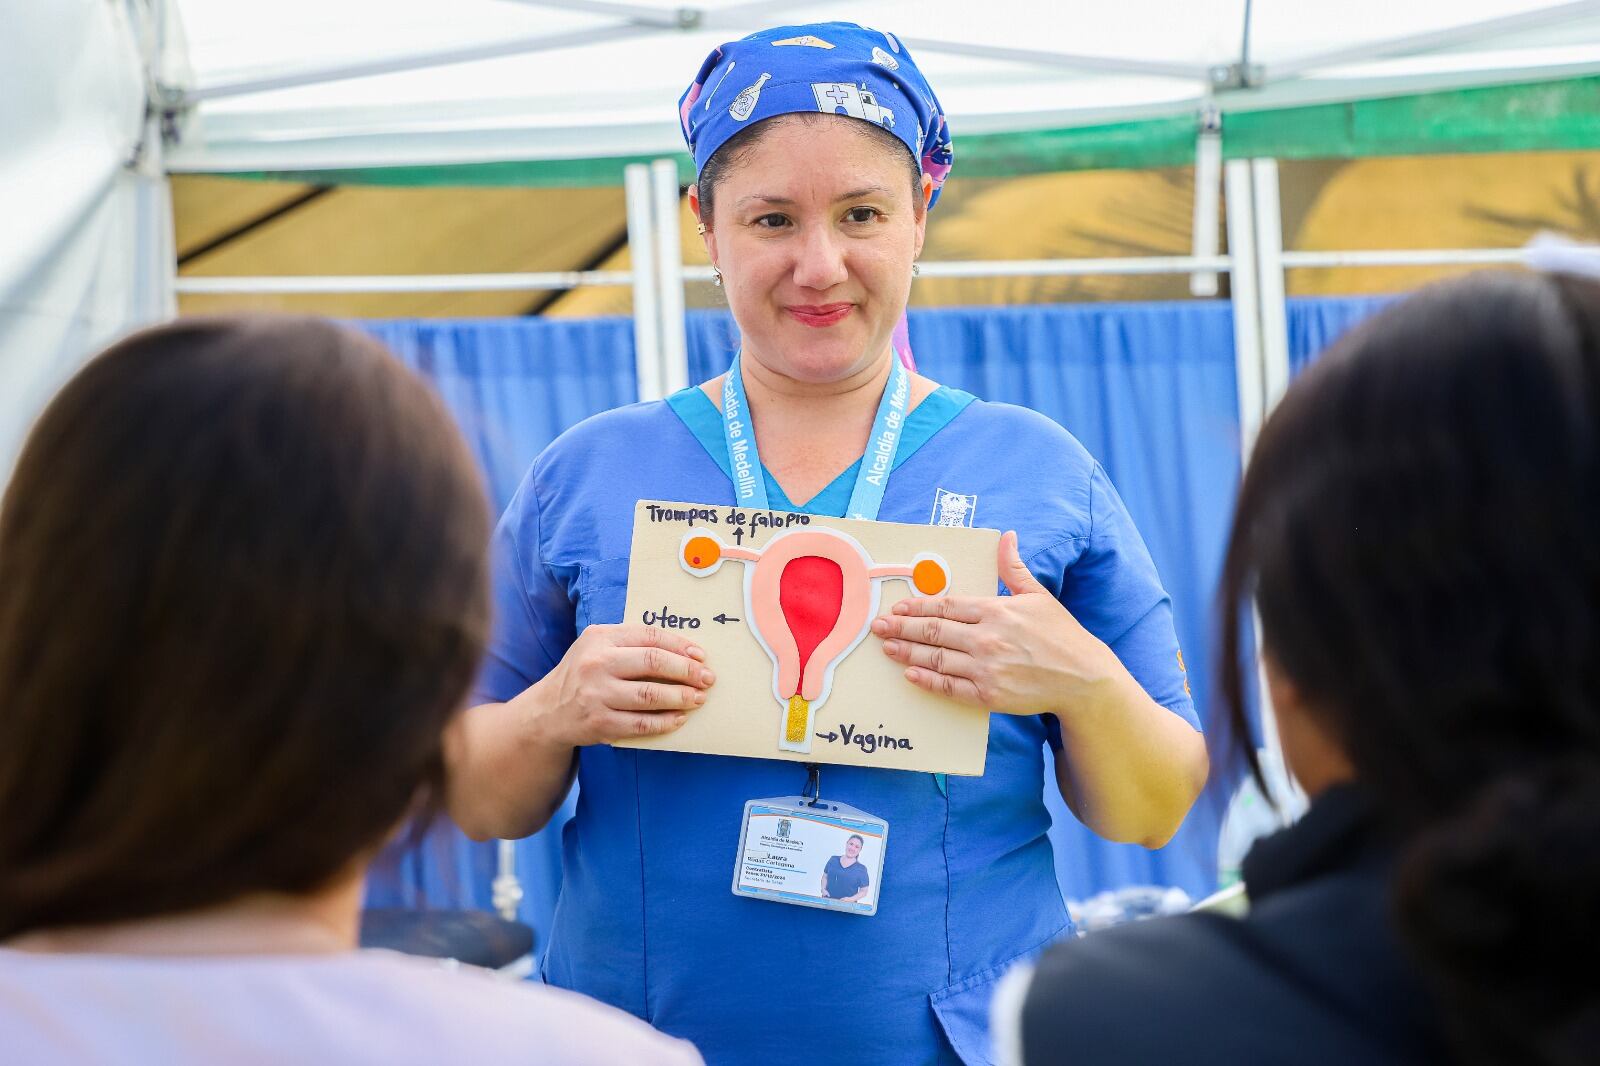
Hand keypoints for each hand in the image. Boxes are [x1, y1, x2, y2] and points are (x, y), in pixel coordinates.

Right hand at [530, 623, 713, 745]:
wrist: (547, 711)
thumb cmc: (582, 673)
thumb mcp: (597, 646)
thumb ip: (630, 642)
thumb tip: (682, 649)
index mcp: (599, 638)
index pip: (649, 636)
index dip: (680, 646)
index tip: (701, 656)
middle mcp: (597, 664)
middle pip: (653, 662)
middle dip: (687, 671)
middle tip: (707, 679)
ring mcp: (597, 695)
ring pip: (650, 695)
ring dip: (681, 698)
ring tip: (698, 699)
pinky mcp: (600, 723)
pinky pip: (641, 724)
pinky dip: (665, 722)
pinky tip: (679, 718)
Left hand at [872, 531, 1123, 716]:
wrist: (1083, 679)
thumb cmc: (1061, 636)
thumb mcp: (1038, 595)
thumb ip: (1014, 568)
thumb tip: (1007, 537)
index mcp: (996, 610)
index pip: (946, 605)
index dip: (918, 605)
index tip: (898, 606)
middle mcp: (987, 638)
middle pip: (933, 630)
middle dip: (902, 627)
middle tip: (878, 626)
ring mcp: (986, 668)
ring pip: (936, 658)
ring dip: (907, 651)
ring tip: (886, 646)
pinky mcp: (989, 695)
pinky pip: (949, 687)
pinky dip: (927, 680)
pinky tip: (910, 673)